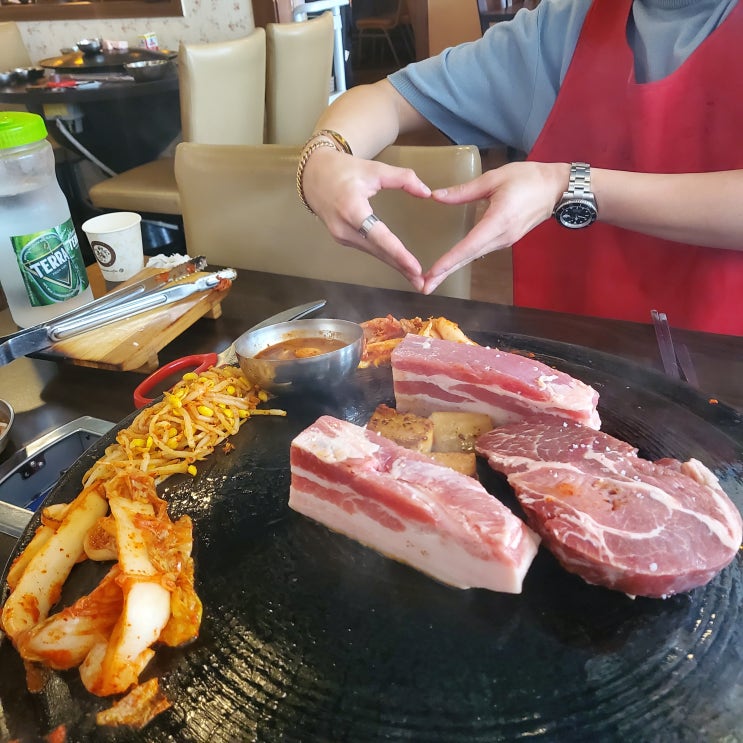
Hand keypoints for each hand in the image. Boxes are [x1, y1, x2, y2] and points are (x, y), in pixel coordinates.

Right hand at [303, 148, 431, 290]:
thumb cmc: (342, 170)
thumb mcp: (374, 169)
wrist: (312, 176)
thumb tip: (427, 192)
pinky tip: (399, 264)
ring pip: (374, 253)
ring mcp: (342, 236)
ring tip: (415, 278)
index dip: (398, 253)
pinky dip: (385, 257)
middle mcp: (345, 228)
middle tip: (422, 284)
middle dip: (401, 268)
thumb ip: (403, 179)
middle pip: (378, 252)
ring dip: (395, 265)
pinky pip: (368, 250)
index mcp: (351, 209)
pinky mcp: (343, 239)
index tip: (415, 268)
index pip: (379, 236)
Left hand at [422, 161, 568, 293]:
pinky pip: (480, 251)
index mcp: (498, 221)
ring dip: (452, 268)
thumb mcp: (494, 178)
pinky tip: (450, 264)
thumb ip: (464, 191)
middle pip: (467, 258)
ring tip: (432, 279)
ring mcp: (504, 241)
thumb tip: (436, 196)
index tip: (432, 273)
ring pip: (472, 257)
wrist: (557, 188)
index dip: (449, 260)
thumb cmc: (528, 178)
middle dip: (444, 273)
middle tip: (423, 287)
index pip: (469, 246)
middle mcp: (500, 238)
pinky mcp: (505, 240)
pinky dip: (462, 259)